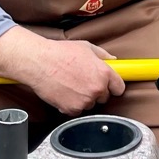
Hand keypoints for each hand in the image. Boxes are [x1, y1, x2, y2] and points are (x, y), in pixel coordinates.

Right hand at [0, 27, 125, 115]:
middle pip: (104, 97)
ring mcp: (85, 101)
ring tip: (71, 85)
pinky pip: (77, 110)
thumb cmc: (60, 53)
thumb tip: (113, 61)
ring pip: (90, 104)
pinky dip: (72, 104)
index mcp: (103, 73)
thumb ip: (103, 55)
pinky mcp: (72, 109)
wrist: (39, 63)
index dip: (113, 86)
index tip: (108, 85)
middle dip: (96, 91)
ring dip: (84, 98)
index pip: (119, 88)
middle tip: (83, 81)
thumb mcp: (86, 47)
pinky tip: (65, 92)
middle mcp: (97, 89)